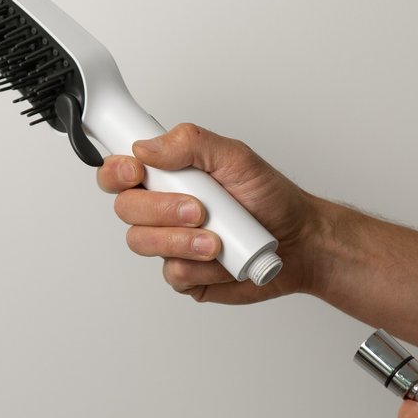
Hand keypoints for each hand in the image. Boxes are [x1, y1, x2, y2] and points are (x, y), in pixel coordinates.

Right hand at [96, 123, 325, 303]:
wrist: (301, 241)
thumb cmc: (270, 197)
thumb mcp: (236, 157)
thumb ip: (191, 144)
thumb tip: (146, 148)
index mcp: (169, 176)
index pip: (120, 172)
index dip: (117, 172)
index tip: (135, 171)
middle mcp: (163, 209)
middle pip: (126, 209)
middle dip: (160, 209)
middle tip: (199, 209)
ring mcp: (171, 243)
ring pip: (142, 243)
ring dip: (180, 240)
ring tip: (215, 239)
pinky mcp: (186, 274)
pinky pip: (173, 273)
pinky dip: (200, 267)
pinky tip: (222, 259)